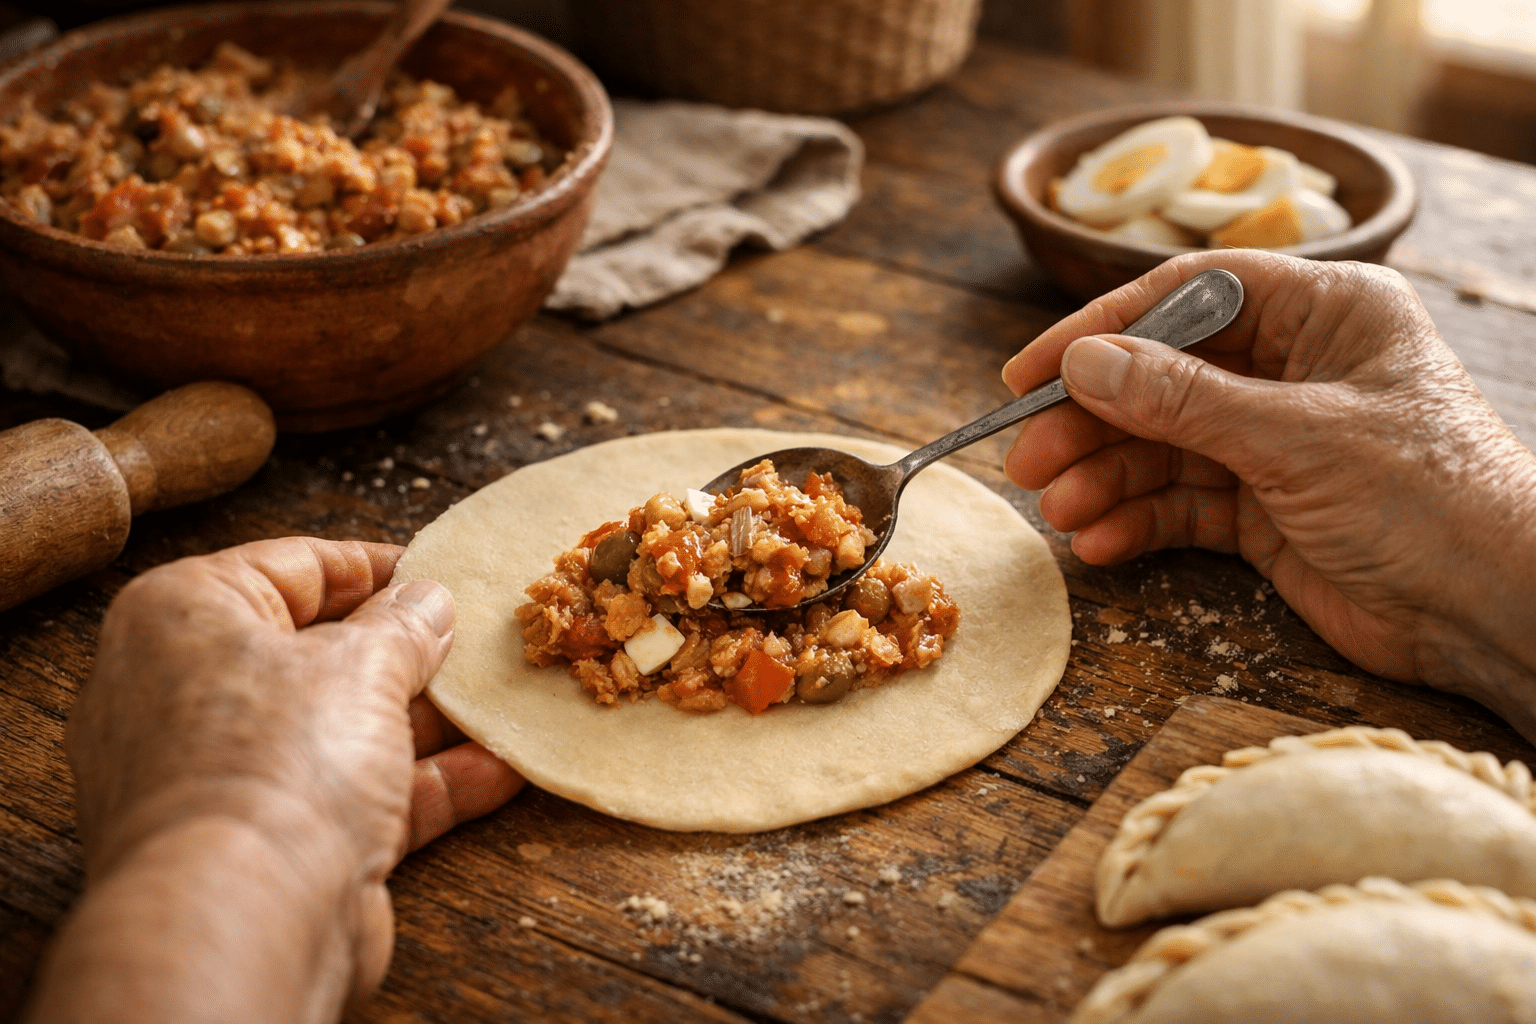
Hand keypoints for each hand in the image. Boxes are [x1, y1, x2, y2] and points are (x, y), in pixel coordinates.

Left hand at [32, 538, 522, 1023]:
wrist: (247, 920)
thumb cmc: (279, 759)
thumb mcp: (361, 663)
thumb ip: (403, 624)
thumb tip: (427, 601)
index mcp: (184, 617)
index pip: (291, 566)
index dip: (376, 566)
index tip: (444, 568)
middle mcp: (191, 693)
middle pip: (321, 652)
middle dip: (410, 651)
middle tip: (483, 637)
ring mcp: (232, 775)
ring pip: (346, 729)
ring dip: (431, 720)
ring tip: (506, 698)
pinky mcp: (274, 843)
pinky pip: (358, 796)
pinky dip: (427, 783)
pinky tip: (502, 767)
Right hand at [1002, 251, 1535, 733]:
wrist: (1496, 614)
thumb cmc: (1430, 500)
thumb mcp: (1295, 438)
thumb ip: (1182, 400)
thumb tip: (1083, 362)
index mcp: (1325, 313)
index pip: (1189, 298)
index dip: (1102, 331)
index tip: (1030, 371)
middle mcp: (1294, 369)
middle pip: (1161, 378)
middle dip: (1091, 422)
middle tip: (1026, 459)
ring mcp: (1276, 442)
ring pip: (1162, 448)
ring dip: (1104, 479)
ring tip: (1058, 512)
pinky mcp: (1266, 510)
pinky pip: (1182, 505)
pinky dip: (1137, 522)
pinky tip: (1098, 543)